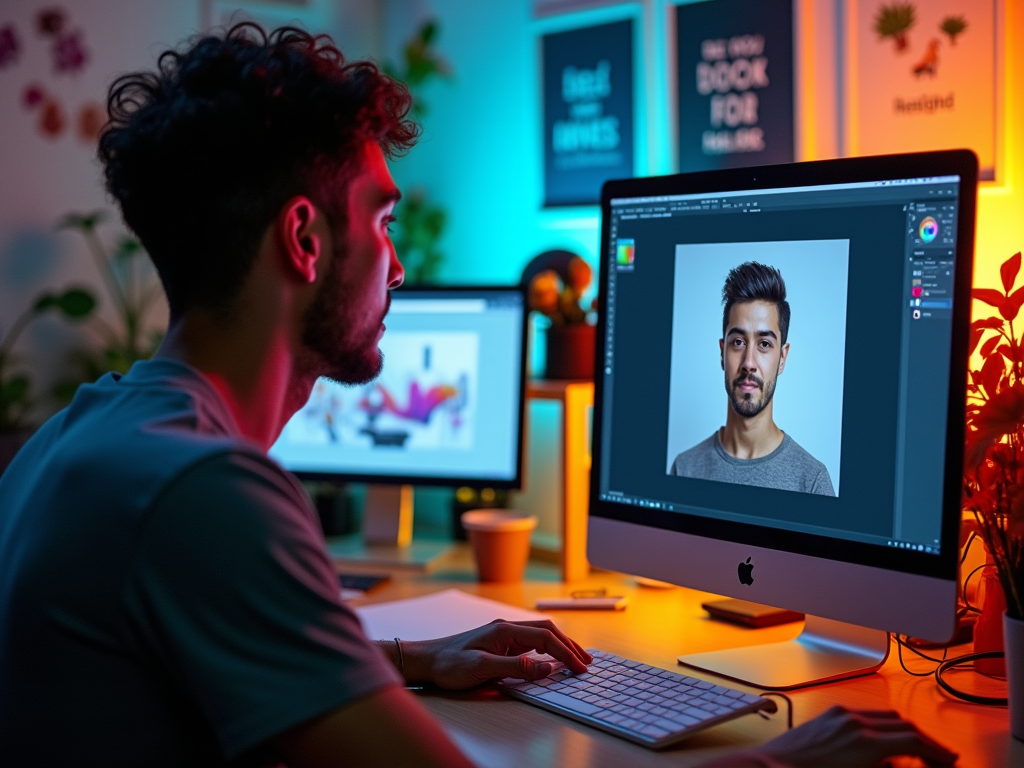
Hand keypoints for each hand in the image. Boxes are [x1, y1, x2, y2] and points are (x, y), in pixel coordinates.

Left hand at [399, 619, 591, 689]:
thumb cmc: (449, 664)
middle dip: (569, 645)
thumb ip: (516, 667)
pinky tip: (552, 658)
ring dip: (560, 645)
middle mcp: (506, 628)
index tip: (579, 668)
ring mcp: (503, 634)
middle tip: (586, 662)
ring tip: (577, 659)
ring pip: (541, 634)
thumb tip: (547, 668)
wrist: (426, 660)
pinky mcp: (500, 643)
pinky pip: (531, 642)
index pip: (545, 638)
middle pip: (547, 631)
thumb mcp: (482, 668)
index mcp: (504, 630)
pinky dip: (548, 648)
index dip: (565, 653)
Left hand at [747, 706, 956, 767]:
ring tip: (914, 752)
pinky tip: (882, 743)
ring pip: (884, 716)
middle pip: (903, 724)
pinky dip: (881, 726)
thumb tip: (910, 767)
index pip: (914, 741)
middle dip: (924, 741)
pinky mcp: (826, 715)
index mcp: (865, 741)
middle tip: (938, 758)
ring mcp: (838, 715)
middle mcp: (854, 721)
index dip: (937, 752)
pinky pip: (863, 715)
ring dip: (903, 731)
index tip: (949, 761)